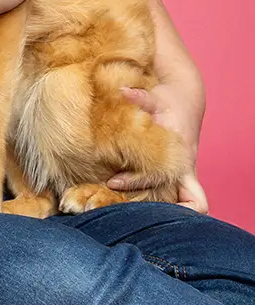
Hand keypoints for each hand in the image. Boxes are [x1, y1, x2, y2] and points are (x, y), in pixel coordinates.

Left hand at [106, 77, 208, 211]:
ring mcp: (184, 175)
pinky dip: (161, 205)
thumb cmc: (169, 100)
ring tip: (126, 212)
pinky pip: (175, 198)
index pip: (162, 178)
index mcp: (182, 155)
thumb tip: (123, 91)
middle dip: (167, 213)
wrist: (186, 99)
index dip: (136, 183)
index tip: (112, 181)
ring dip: (163, 212)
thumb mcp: (156, 97)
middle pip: (192, 204)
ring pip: (186, 205)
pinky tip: (132, 203)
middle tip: (125, 207)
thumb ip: (140, 97)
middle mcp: (186, 169)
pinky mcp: (178, 176)